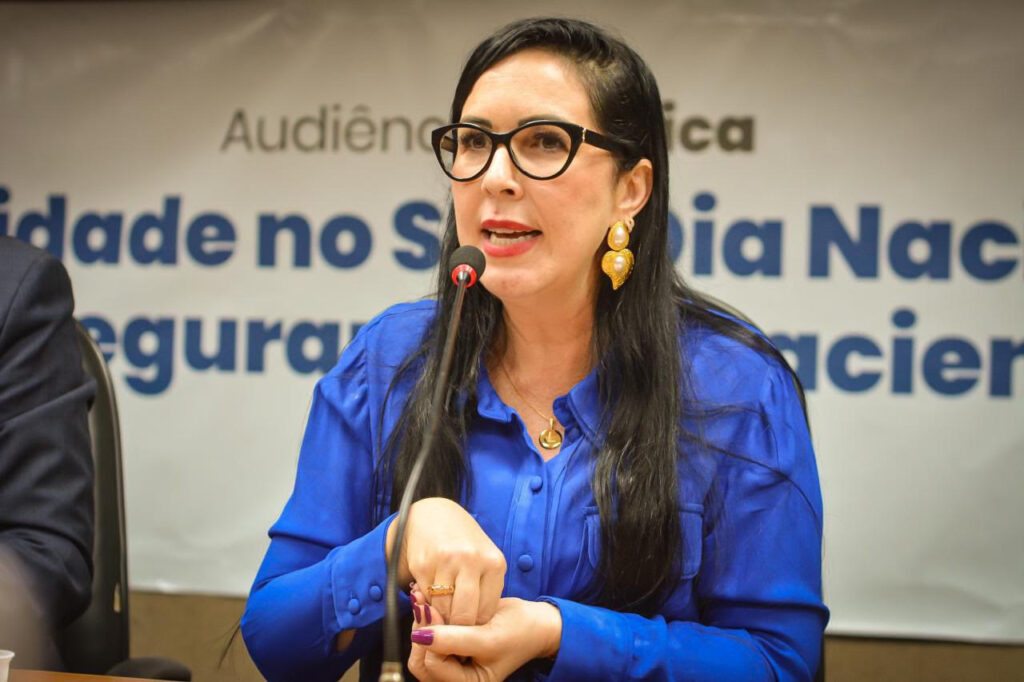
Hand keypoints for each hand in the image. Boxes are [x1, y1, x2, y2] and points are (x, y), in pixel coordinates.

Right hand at [387, 497, 505, 624]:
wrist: (434, 515)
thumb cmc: (465, 545)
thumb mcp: (485, 562)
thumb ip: (485, 592)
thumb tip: (476, 632)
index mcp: (494, 563)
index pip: (486, 613)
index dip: (476, 627)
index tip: (469, 630)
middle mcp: (472, 561)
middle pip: (464, 616)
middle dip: (458, 628)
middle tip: (453, 629)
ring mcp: (446, 562)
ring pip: (443, 611)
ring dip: (441, 616)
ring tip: (442, 611)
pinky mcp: (423, 564)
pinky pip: (425, 599)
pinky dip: (427, 603)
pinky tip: (431, 595)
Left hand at [407, 597, 561, 681]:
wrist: (534, 622)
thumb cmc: (518, 632)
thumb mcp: (489, 637)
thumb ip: (456, 639)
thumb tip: (420, 636)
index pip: (432, 666)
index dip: (430, 637)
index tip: (433, 608)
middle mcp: (457, 679)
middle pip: (422, 663)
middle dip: (420, 631)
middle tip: (422, 602)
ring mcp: (453, 666)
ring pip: (422, 651)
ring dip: (421, 625)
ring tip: (422, 600)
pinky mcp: (450, 650)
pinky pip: (429, 640)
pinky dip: (427, 622)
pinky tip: (428, 603)